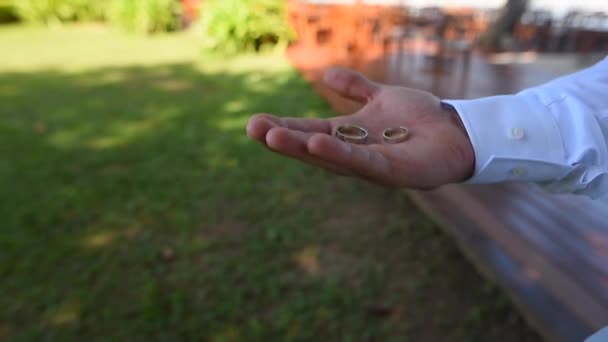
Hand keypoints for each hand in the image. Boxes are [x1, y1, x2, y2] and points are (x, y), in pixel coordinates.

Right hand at [246, 68, 474, 188]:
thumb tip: (326, 76)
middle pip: (311, 146)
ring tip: (273, 136)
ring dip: (300, 147)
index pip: (309, 130)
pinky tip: (317, 143)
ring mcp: (370, 164)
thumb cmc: (419, 118)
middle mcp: (353, 152)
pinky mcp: (391, 170)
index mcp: (348, 135)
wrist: (457, 131)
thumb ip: (356, 88)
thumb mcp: (381, 98)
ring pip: (330, 156)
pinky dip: (339, 153)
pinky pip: (361, 161)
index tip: (256, 121)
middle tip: (252, 128)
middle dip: (282, 139)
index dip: (283, 126)